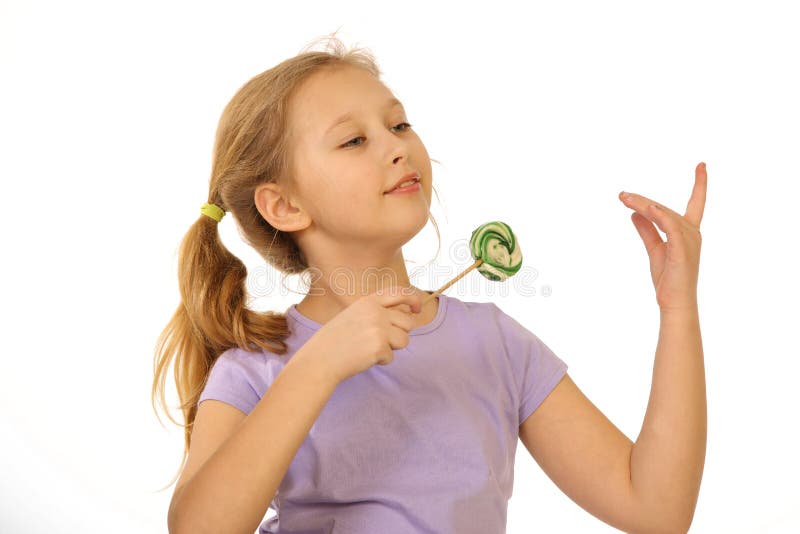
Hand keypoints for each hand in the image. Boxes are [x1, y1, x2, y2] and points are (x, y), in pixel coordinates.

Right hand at [300, 288, 421, 384]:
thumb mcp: (354, 315)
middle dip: (400, 334)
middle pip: (408, 323)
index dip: (413, 300)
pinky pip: (391, 357)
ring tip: (370, 349)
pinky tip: (363, 358)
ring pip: (404, 340)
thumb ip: (377, 312)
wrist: (320, 359)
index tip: (417, 309)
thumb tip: (406, 317)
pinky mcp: (379, 347)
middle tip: (381, 341)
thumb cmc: (336, 340)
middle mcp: (376, 312)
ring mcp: (378, 328)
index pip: (399, 293)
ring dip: (392, 348)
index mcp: (368, 301)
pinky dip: (380, 360)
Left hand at [619, 162, 706, 312]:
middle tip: (622, 195)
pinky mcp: (681, 249)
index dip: (700, 184)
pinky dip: (659, 215)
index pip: (697, 202)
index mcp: (688, 232)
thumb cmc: (668, 279)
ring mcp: (689, 240)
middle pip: (664, 208)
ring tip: (624, 198)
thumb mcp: (654, 249)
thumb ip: (647, 230)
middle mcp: (692, 233)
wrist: (674, 302)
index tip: (701, 165)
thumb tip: (635, 213)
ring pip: (663, 213)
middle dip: (642, 200)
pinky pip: (670, 226)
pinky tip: (647, 207)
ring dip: (642, 204)